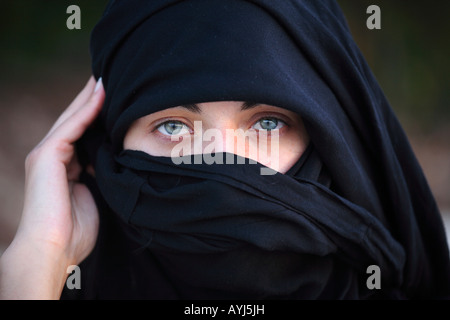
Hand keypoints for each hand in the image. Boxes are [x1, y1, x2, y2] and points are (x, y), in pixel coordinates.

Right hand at [0, 76, 103, 298]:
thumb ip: (98, 176)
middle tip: (110, 78)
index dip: (97, 115)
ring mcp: (47, 153)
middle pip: (77, 120)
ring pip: (73, 118)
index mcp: (64, 166)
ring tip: (107, 77)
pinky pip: (72, 126)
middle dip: (93, 100)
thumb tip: (113, 162)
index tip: (116, 100)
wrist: (54, 249)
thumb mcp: (93, 196)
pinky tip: (102, 93)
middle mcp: (54, 156)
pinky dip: (88, 109)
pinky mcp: (47, 155)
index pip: (83, 133)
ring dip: (91, 97)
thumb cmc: (75, 232)